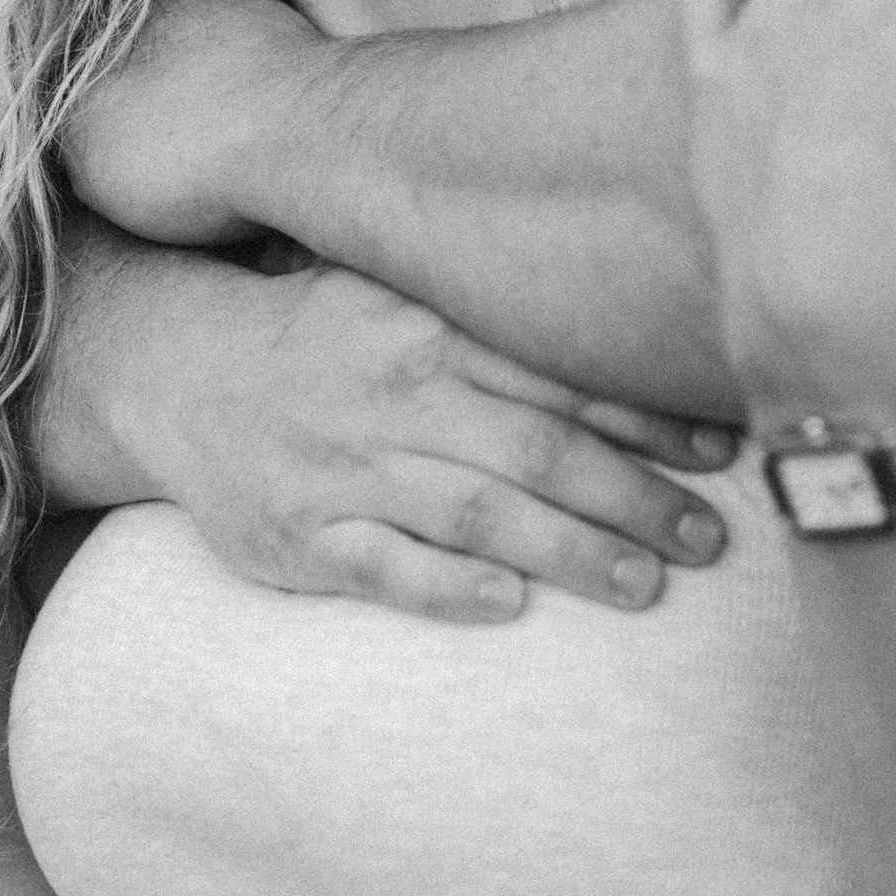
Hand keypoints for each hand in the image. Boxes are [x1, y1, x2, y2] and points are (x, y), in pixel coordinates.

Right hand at [77, 244, 735, 622]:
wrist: (170, 366)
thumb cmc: (317, 331)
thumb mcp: (400, 290)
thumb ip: (500, 319)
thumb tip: (632, 324)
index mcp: (430, 331)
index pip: (559, 376)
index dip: (648, 416)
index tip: (726, 449)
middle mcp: (395, 397)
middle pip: (536, 450)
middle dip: (634, 496)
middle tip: (713, 538)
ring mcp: (344, 470)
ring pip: (474, 513)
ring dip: (568, 550)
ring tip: (649, 584)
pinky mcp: (298, 540)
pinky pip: (382, 567)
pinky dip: (448, 588)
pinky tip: (513, 605)